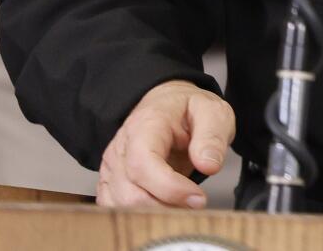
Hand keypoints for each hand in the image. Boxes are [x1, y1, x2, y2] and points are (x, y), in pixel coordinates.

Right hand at [96, 80, 234, 208]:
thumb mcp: (212, 111)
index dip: (169, 188)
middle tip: (195, 203)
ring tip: (182, 203)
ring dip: (155, 214)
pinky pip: (116, 209)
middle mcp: (121, 148)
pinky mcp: (109, 183)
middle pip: (131, 194)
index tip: (197, 197)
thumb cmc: (187, 110)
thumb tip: (209, 165)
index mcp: (146, 125)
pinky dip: (139, 216)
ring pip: (122, 207)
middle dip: (167, 206)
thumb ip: (212, 136)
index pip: (143, 164)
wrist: (166, 106)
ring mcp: (111, 167)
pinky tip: (164, 206)